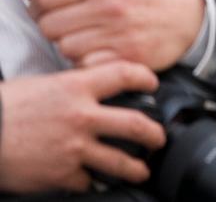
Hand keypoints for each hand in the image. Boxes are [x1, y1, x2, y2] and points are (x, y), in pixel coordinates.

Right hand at [0, 62, 165, 193]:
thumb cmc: (4, 109)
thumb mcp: (42, 85)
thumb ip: (71, 88)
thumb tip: (89, 91)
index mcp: (76, 87)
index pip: (124, 74)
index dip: (145, 78)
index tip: (153, 85)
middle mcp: (81, 117)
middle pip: (135, 124)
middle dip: (154, 134)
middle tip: (159, 138)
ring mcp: (74, 148)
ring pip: (120, 161)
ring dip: (135, 168)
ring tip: (141, 170)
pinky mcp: (62, 174)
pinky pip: (88, 181)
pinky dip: (90, 182)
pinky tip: (92, 181)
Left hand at [1, 0, 204, 70]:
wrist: (191, 12)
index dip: (41, 3)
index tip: (52, 5)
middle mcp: (109, 6)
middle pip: (49, 25)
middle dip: (55, 25)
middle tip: (75, 21)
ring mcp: (118, 35)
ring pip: (64, 48)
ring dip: (72, 44)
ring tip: (92, 35)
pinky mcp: (126, 59)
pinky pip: (84, 65)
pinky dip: (88, 61)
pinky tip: (103, 49)